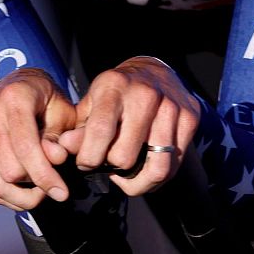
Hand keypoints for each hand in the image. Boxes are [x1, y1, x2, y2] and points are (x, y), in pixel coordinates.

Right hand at [0, 68, 76, 210]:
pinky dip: (7, 197)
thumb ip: (62, 138)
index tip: (62, 193)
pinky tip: (23, 191)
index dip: (45, 175)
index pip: (25, 147)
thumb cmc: (46, 103)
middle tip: (52, 183)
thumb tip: (54, 159)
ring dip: (21, 196)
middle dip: (36, 185)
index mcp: (14, 96)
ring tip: (39, 192)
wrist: (20, 90)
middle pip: (10, 170)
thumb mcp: (65, 115)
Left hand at [57, 56, 200, 195]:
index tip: (85, 163)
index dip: (88, 158)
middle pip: (126, 156)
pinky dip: (156, 178)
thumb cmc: (115, 93)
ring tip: (124, 176)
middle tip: (106, 164)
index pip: (100, 132)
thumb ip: (78, 128)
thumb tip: (63, 149)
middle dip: (111, 168)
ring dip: (137, 181)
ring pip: (156, 167)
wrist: (153, 72)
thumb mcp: (91, 104)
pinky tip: (143, 169)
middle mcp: (145, 95)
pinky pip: (174, 165)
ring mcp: (171, 106)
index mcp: (114, 86)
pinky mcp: (190, 118)